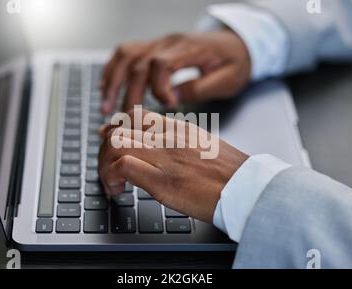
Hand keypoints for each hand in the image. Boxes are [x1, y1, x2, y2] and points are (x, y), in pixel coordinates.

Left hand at [97, 109, 248, 222]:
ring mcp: (165, 157)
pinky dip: (112, 177)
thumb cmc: (229, 173)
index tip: (108, 140)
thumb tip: (163, 149)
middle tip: (107, 168)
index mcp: (179, 128)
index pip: (136, 116)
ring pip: (116, 143)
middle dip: (104, 149)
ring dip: (104, 164)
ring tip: (111, 182)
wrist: (247, 189)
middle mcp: (169, 137)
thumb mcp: (204, 145)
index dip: (115, 128)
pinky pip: (124, 166)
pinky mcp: (163, 181)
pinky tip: (118, 190)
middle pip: (119, 128)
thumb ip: (181, 142)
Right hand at [100, 29, 251, 113]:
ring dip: (113, 81)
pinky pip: (127, 53)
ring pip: (127, 56)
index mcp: (189, 49)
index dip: (159, 86)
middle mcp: (169, 43)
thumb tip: (173, 97)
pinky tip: (105, 86)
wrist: (237, 43)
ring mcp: (159, 43)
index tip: (169, 105)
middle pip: (139, 63)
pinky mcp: (154, 47)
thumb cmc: (235, 62)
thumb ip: (201, 88)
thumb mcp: (228, 79)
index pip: (162, 63)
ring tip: (106, 106)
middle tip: (125, 119)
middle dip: (130, 93)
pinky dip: (113, 69)